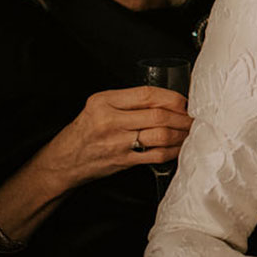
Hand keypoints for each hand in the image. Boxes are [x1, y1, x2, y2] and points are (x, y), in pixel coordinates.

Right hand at [38, 86, 192, 188]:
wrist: (62, 162)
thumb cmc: (84, 132)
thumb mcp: (98, 107)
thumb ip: (127, 101)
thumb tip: (167, 100)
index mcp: (104, 101)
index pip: (148, 94)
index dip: (173, 97)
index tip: (185, 102)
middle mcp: (110, 120)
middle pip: (158, 115)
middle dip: (183, 117)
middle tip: (194, 118)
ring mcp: (117, 143)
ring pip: (161, 135)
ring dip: (181, 134)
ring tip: (190, 131)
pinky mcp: (123, 161)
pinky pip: (156, 155)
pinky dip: (173, 151)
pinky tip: (179, 146)